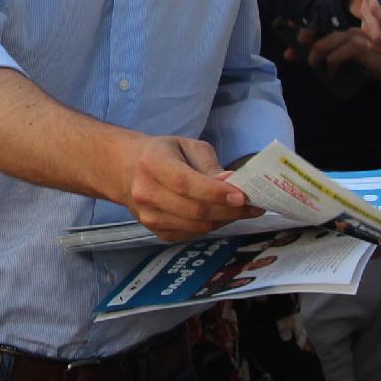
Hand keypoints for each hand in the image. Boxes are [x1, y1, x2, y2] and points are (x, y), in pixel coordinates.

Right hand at [113, 135, 263, 241]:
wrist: (127, 171)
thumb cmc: (163, 154)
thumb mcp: (186, 146)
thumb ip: (209, 165)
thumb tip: (232, 183)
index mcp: (152, 164)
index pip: (186, 183)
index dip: (215, 192)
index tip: (242, 196)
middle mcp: (146, 193)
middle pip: (194, 210)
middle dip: (229, 210)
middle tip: (254, 205)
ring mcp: (149, 217)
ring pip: (196, 226)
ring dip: (225, 220)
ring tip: (243, 210)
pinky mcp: (157, 232)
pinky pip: (192, 234)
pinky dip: (212, 226)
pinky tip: (222, 215)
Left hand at [292, 27, 380, 93]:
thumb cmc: (374, 63)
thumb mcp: (347, 59)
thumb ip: (322, 56)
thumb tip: (289, 56)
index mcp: (346, 30)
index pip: (318, 27)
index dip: (302, 33)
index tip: (293, 46)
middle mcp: (349, 30)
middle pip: (317, 36)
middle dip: (306, 50)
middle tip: (309, 63)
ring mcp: (355, 37)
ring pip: (324, 45)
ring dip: (316, 59)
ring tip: (318, 68)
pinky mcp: (361, 48)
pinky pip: (337, 56)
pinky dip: (330, 66)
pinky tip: (332, 73)